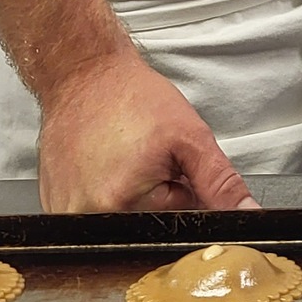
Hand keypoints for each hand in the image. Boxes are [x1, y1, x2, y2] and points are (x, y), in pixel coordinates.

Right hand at [35, 50, 260, 212]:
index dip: (183, 196)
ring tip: (127, 160)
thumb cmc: (130, 98)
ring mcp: (64, 213)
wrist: (83, 74)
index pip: (175, 227)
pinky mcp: (54, 205)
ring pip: (124, 221)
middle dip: (160, 199)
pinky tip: (107, 166)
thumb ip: (221, 183)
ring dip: (135, 197)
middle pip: (147, 228)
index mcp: (119, 205)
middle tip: (148, 160)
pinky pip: (96, 214)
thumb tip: (248, 216)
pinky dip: (109, 194)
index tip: (172, 168)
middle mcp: (84, 217)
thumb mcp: (190, 137)